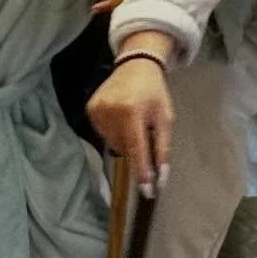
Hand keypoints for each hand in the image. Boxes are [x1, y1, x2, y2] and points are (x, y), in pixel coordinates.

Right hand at [86, 56, 170, 195]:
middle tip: (144, 131)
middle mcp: (111, 111)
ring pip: (113, 144)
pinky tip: (121, 118)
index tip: (147, 191)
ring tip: (132, 121)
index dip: (142, 172)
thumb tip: (161, 179)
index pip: (136, 149)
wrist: (135, 66)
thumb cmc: (154, 94)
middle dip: (136, 148)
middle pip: (125, 149)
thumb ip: (163, 149)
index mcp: (133, 111)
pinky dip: (114, 132)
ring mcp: (98, 109)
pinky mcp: (90, 109)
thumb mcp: (166, 119)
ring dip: (125, 140)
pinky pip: (104, 134)